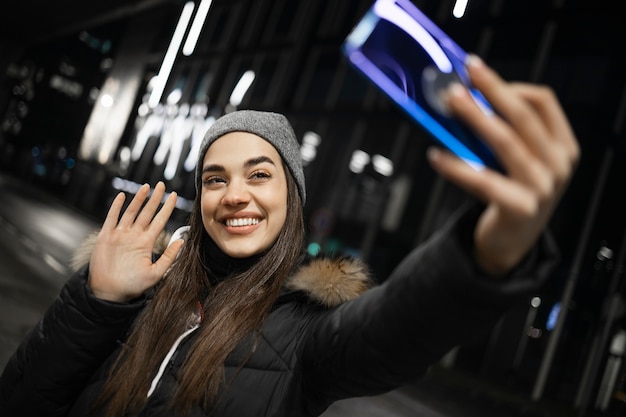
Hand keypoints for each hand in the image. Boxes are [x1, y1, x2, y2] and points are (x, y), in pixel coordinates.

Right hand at [88, 182, 183, 301]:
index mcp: (146, 243)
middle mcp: (135, 236)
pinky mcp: (106, 237)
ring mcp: (120, 235)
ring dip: (138, 199)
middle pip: (147, 212)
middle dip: (155, 199)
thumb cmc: (132, 286)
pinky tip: (122, 196)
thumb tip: (182, 241)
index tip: (174, 196)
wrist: (109, 292)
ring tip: (146, 187)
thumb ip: (168, 257)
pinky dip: (116, 207)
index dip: (167, 208)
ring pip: (131, 212)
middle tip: (162, 185)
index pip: (160, 221)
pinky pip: (112, 218)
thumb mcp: (155, 273)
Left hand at [427, 55, 579, 274]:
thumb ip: (501, 132)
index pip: (543, 102)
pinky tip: (435, 156)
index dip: (509, 86)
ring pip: (505, 142)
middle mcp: (559, 163)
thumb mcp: (516, 160)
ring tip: (448, 104)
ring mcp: (543, 187)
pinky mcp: (521, 208)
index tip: (477, 75)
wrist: (511, 243)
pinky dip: (456, 166)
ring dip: (474, 118)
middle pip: (522, 116)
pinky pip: (483, 180)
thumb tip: (461, 99)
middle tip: (461, 78)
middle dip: (489, 91)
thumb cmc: (510, 193)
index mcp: (562, 145)